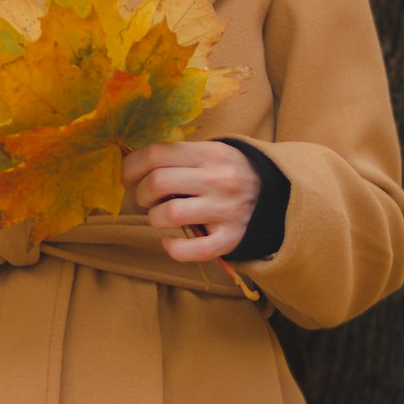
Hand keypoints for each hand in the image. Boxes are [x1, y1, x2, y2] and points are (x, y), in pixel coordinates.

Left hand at [121, 140, 259, 263]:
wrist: (277, 196)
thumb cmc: (230, 172)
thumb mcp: (210, 153)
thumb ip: (177, 155)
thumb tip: (128, 160)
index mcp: (208, 153)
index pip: (156, 154)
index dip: (131, 166)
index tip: (127, 176)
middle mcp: (217, 179)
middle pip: (158, 183)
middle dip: (141, 193)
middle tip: (147, 198)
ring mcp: (224, 210)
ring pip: (170, 214)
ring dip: (155, 218)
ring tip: (161, 216)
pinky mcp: (231, 239)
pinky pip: (194, 250)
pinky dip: (174, 249)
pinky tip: (169, 242)